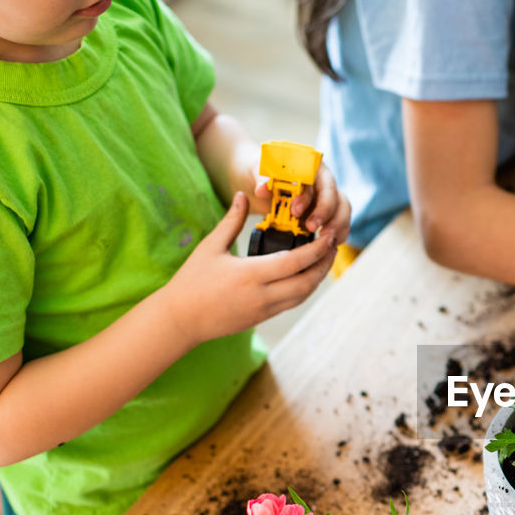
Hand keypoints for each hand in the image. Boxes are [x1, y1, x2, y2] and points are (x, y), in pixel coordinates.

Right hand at [159, 192, 337, 344]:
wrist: (181, 319)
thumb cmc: (191, 281)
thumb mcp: (210, 247)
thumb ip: (231, 221)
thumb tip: (242, 195)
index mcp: (251, 274)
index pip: (295, 262)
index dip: (317, 250)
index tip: (329, 237)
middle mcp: (263, 295)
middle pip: (308, 282)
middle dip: (325, 264)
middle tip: (333, 246)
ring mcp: (264, 310)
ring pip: (303, 295)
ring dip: (318, 278)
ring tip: (324, 259)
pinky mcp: (262, 318)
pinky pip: (292, 303)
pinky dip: (304, 288)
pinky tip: (306, 275)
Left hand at [254, 163, 351, 243]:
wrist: (262, 181)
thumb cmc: (262, 172)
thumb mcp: (257, 171)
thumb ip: (261, 178)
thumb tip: (262, 189)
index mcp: (310, 166)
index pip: (315, 180)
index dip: (308, 197)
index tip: (294, 211)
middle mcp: (323, 181)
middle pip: (335, 196)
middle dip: (325, 213)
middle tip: (311, 228)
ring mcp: (328, 197)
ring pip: (343, 210)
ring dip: (336, 225)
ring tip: (323, 239)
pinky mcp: (329, 213)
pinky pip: (341, 222)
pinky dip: (338, 233)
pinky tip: (328, 244)